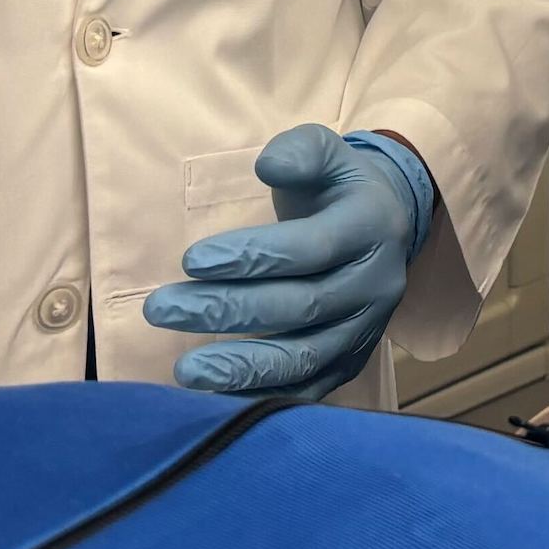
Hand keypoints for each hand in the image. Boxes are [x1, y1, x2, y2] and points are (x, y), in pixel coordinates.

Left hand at [148, 128, 430, 395]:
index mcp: (370, 227)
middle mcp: (376, 284)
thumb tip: (268, 166)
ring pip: (305, 358)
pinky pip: (308, 389)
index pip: (310, 248)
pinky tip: (214, 396)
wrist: (387, 226)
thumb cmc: (337, 188)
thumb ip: (299, 152)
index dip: (252, 256)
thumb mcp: (326, 152)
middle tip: (161, 309)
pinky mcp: (352, 363)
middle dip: (227, 311)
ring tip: (185, 370)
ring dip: (242, 368)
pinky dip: (262, 395)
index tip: (190, 261)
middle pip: (301, 306)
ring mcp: (367, 330)